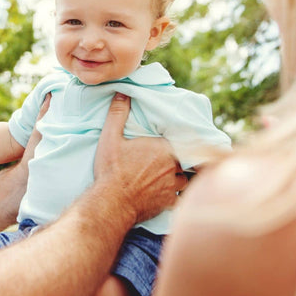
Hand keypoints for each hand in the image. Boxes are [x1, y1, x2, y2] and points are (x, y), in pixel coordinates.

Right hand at [93, 93, 186, 223]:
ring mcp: (172, 186)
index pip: (180, 141)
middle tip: (167, 160)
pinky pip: (180, 199)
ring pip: (184, 179)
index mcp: (163, 148)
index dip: (176, 143)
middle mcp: (172, 166)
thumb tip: (123, 93)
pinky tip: (167, 195)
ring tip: (168, 176)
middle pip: (184, 160)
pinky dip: (175, 197)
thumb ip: (118, 113)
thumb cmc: (111, 169)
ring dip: (178, 177)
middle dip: (178, 160)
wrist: (111, 202)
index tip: (172, 144)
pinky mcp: (168, 203)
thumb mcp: (110, 138)